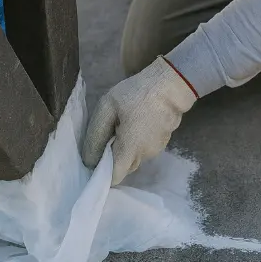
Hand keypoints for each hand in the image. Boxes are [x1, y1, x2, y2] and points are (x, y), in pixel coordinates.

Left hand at [81, 56, 196, 184]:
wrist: (171, 84)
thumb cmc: (136, 94)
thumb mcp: (107, 108)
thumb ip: (95, 136)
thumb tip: (89, 161)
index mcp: (130, 149)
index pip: (115, 177)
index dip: (103, 173)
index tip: (97, 159)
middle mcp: (145, 155)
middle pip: (125, 168)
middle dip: (114, 159)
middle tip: (109, 136)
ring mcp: (157, 149)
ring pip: (135, 158)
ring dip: (127, 149)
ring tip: (124, 126)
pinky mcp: (164, 141)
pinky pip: (145, 149)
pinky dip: (139, 142)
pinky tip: (138, 123)